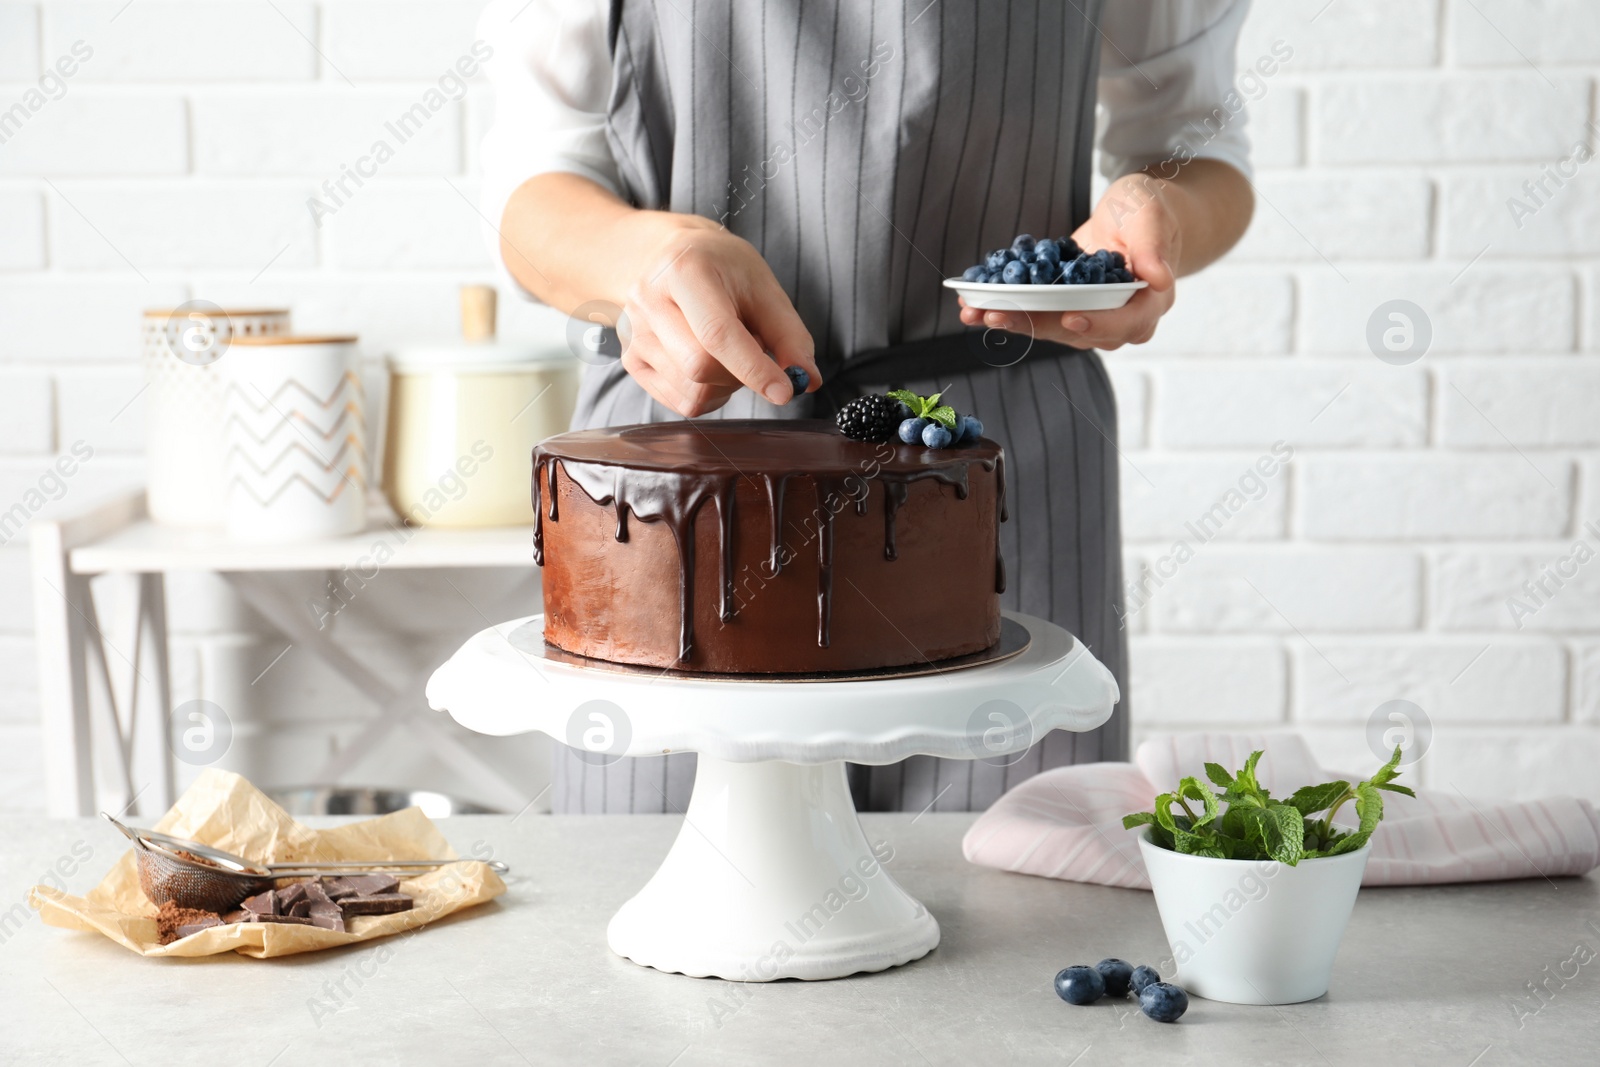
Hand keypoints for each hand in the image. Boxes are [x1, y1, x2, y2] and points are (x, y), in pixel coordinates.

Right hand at [615, 213, 818, 416]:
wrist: (664, 255)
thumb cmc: (719, 268)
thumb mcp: (762, 286)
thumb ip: (789, 334)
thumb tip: (807, 380)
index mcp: (684, 272)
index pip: (717, 333)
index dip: (753, 368)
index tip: (785, 390)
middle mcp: (649, 302)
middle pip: (699, 368)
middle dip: (739, 374)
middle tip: (754, 349)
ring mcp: (634, 335)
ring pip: (691, 392)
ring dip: (725, 386)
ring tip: (729, 352)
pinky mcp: (632, 361)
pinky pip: (680, 401)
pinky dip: (708, 394)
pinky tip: (711, 364)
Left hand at [957, 172, 1182, 350]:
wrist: (1131, 215)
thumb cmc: (1146, 210)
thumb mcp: (1150, 216)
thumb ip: (1153, 246)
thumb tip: (1159, 278)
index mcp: (1149, 302)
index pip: (1126, 322)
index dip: (1097, 324)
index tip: (1068, 317)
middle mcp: (1119, 319)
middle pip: (1076, 331)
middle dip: (1033, 325)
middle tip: (996, 314)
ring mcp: (1089, 317)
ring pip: (1050, 328)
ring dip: (1011, 320)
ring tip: (973, 312)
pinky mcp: (1064, 309)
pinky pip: (1036, 314)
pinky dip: (1006, 309)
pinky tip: (973, 305)